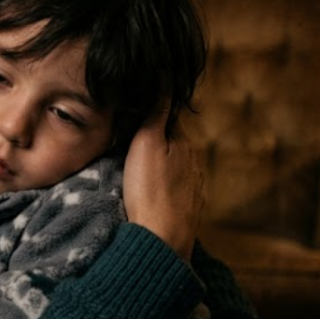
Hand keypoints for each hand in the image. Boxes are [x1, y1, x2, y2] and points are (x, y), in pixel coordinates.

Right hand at [123, 100, 204, 260]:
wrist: (162, 240)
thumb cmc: (149, 190)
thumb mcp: (147, 144)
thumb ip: (158, 113)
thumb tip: (168, 78)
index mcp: (183, 142)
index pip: (168, 115)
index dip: (150, 109)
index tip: (132, 105)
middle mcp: (193, 162)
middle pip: (170, 139)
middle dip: (153, 135)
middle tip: (126, 133)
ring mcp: (192, 186)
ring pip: (172, 163)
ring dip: (157, 159)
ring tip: (134, 161)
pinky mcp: (186, 206)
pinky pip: (172, 184)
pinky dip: (161, 180)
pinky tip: (147, 186)